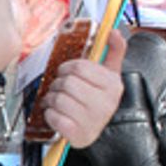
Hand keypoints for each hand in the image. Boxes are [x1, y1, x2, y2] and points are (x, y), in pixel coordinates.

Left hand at [40, 29, 126, 147]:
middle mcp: (106, 103)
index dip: (67, 68)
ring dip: (51, 100)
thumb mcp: (110, 75)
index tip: (68, 73)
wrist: (95, 131)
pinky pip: (54, 117)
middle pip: (66, 83)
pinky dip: (50, 115)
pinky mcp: (78, 133)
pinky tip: (58, 115)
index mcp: (113, 85)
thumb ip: (114, 51)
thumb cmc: (99, 100)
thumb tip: (114, 31)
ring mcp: (93, 119)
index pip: (79, 67)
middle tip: (63, 89)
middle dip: (58, 84)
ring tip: (59, 102)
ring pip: (57, 99)